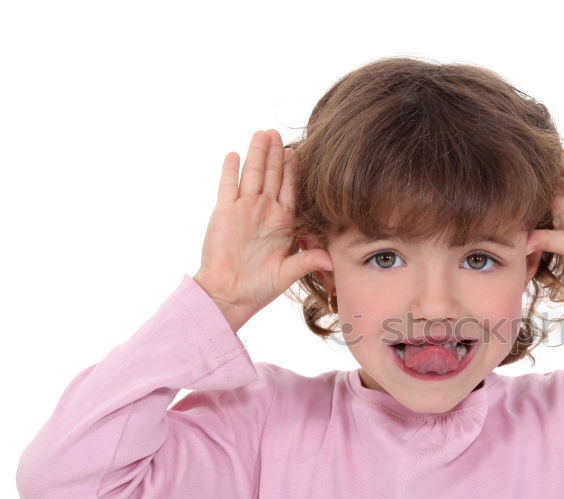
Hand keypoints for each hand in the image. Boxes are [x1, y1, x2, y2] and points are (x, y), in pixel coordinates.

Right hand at [193, 129, 332, 331]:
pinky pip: (228, 187)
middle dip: (276, 154)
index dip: (293, 171)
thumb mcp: (287, 273)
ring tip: (262, 133)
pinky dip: (230, 171)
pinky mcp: (224, 212)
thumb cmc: (259, 287)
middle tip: (279, 133)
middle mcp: (264, 212)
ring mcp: (243, 210)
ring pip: (252, 175)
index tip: (299, 153)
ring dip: (257, 154)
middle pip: (272, 176)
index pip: (290, 190)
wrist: (229, 293)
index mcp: (282, 223)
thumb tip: (332, 260)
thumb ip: (308, 261)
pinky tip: (234, 154)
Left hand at [526, 131, 563, 272]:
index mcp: (554, 210)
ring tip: (538, 137)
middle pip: (546, 173)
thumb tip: (521, 245)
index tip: (506, 177)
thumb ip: (546, 240)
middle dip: (534, 163)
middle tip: (516, 149)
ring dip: (552, 151)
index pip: (534, 193)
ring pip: (562, 160)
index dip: (523, 186)